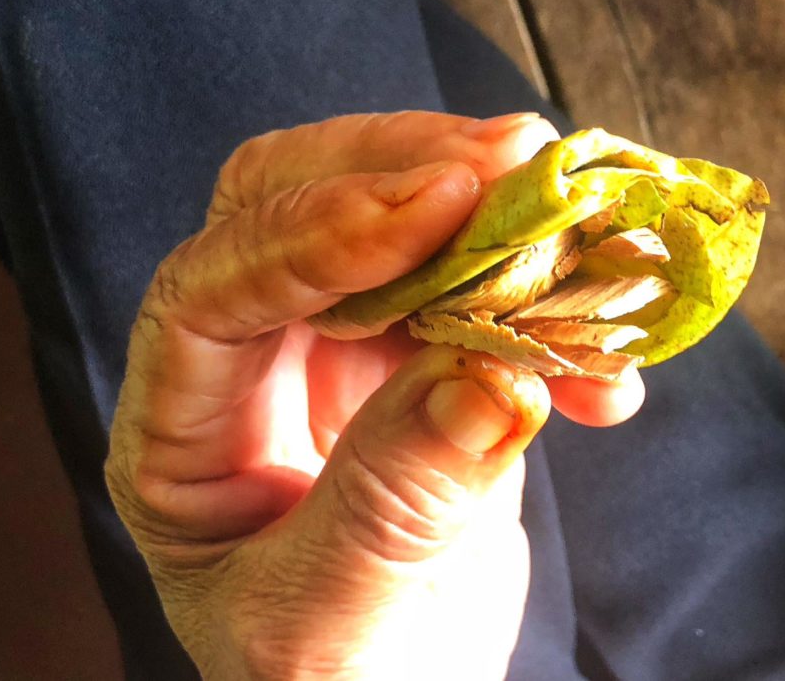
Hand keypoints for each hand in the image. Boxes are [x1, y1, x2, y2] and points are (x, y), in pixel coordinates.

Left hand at [106, 111, 644, 679]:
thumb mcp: (329, 622)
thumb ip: (392, 505)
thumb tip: (484, 376)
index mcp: (180, 430)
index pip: (209, 288)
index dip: (314, 234)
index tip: (437, 208)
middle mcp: (247, 367)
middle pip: (290, 206)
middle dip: (401, 173)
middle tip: (514, 162)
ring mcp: (336, 354)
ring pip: (396, 230)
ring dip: (495, 222)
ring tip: (586, 237)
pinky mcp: (421, 361)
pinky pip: (479, 293)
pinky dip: (549, 305)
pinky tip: (604, 369)